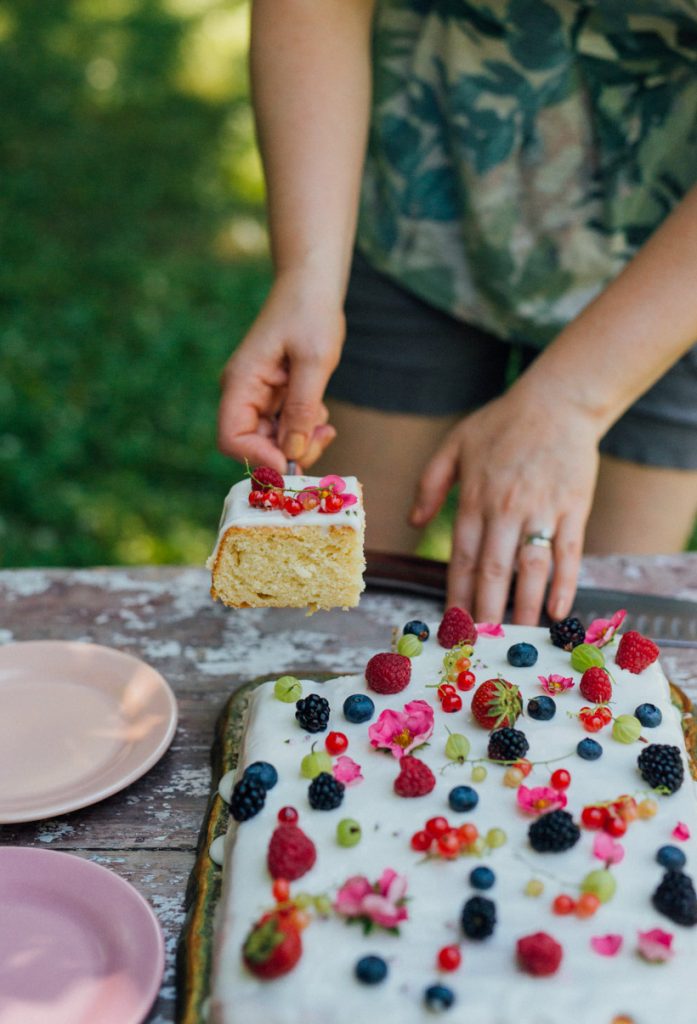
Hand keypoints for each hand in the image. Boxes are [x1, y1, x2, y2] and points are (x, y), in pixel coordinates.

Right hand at [217, 270, 344, 470]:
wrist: (311, 284)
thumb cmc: (310, 312)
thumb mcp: (314, 361)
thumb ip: (302, 408)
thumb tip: (293, 453)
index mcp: (241, 382)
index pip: (231, 438)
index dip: (260, 457)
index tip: (293, 461)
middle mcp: (242, 393)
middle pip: (254, 445)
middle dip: (288, 451)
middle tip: (323, 437)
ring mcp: (257, 396)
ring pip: (272, 440)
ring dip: (300, 441)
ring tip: (324, 420)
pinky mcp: (272, 396)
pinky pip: (283, 427)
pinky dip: (303, 428)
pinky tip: (320, 412)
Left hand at [410, 380, 601, 624]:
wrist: (558, 401)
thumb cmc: (502, 423)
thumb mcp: (454, 444)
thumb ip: (429, 484)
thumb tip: (413, 522)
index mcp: (474, 498)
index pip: (461, 557)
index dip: (455, 594)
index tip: (452, 623)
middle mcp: (505, 509)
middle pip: (493, 570)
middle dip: (486, 611)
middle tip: (482, 644)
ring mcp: (541, 510)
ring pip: (530, 567)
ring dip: (524, 606)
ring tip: (519, 638)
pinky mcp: (574, 508)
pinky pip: (568, 553)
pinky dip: (563, 584)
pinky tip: (557, 611)